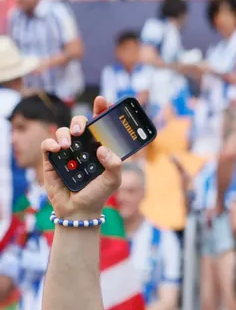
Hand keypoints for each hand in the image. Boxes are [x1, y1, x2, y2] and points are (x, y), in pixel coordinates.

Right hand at [40, 97, 120, 221]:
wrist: (79, 209)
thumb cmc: (98, 193)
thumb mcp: (113, 180)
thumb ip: (115, 164)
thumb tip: (103, 149)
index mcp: (99, 147)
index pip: (100, 125)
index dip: (100, 110)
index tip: (102, 100)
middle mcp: (82, 146)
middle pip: (79, 124)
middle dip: (79, 122)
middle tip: (81, 131)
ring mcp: (66, 152)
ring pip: (63, 132)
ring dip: (65, 134)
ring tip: (67, 145)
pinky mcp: (51, 159)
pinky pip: (47, 145)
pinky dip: (51, 144)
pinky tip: (57, 149)